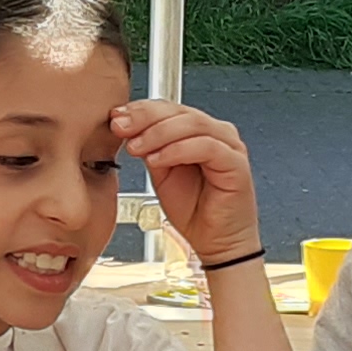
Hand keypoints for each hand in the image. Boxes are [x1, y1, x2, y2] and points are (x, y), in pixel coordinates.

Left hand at [115, 100, 261, 267]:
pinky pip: (206, 147)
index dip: (140, 110)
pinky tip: (157, 159)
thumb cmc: (194, 209)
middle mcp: (217, 133)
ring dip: (158, 133)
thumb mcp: (160, 172)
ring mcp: (229, 146)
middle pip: (180, 111)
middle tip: (121, 127)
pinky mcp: (236, 164)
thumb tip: (125, 126)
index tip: (115, 117)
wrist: (216, 242)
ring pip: (192, 124)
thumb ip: (149, 147)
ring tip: (136, 147)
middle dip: (145, 117)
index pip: (169, 108)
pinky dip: (177, 150)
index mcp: (198, 130)